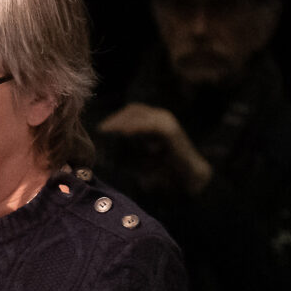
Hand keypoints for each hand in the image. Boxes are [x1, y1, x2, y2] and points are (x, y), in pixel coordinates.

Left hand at [95, 102, 213, 195]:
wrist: (189, 179)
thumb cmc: (164, 172)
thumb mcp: (138, 160)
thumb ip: (123, 152)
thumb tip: (104, 150)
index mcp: (154, 121)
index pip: (131, 112)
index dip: (114, 118)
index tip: (100, 129)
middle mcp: (161, 117)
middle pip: (133, 110)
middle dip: (115, 119)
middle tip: (101, 130)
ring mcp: (166, 122)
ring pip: (139, 115)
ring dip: (122, 122)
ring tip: (107, 131)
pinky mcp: (170, 131)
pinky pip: (150, 125)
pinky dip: (135, 128)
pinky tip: (123, 133)